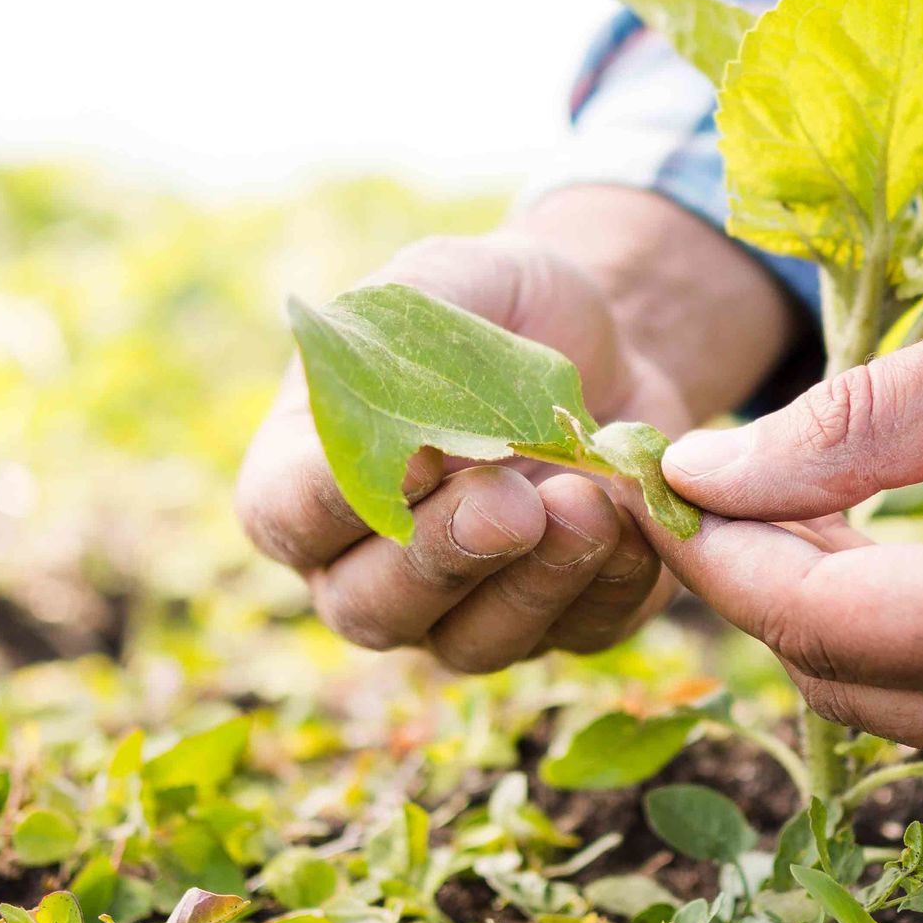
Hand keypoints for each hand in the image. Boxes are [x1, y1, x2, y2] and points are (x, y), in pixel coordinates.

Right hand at [236, 186, 798, 671]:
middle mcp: (367, 564)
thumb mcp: (446, 280)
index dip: (337, 500)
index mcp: (309, 475)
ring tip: (588, 503)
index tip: (415, 456)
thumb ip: (401, 337)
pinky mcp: (558, 622)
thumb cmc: (498, 306)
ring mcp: (460, 608)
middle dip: (445, 556)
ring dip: (533, 583)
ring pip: (472, 642)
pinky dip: (609, 584)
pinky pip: (575, 634)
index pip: (288, 515)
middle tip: (513, 502)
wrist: (608, 338)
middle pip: (372, 606)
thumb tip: (403, 432)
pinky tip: (634, 519)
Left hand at [653, 230, 922, 772]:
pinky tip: (918, 555)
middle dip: (765, 590)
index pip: (815, 619)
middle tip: (725, 486)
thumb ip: (858, 422)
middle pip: (848, 687)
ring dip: (842, 623)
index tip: (661, 477)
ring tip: (814, 507)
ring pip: (915, 716)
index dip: (717, 549)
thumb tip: (707, 468)